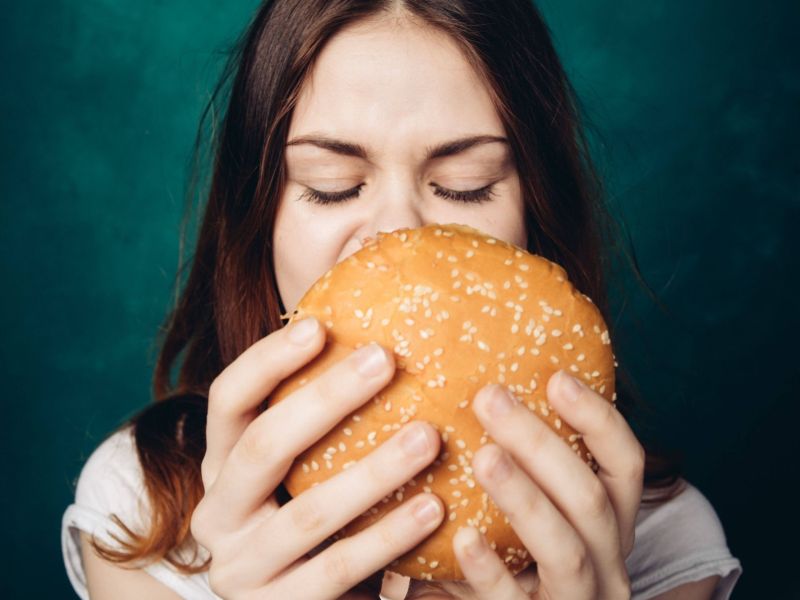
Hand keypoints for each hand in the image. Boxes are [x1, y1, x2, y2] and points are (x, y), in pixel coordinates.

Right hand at [190, 317, 445, 598]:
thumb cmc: (314, 517)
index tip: (320, 326)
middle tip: (384, 360)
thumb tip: (375, 335)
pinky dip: (388, 537)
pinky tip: (433, 507)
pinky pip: (339, 568)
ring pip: (308, 513)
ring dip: (373, 472)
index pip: (227, 399)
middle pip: (262, 447)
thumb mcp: (302, 468)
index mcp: (220, 466)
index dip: (267, 359)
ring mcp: (242, 569)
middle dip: (325, 400)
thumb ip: (320, 421)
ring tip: (429, 436)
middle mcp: (217, 515)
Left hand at [449, 371, 643, 598]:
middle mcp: (607, 563)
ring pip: (565, 550)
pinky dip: (490, 569)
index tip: (557, 377)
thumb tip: (479, 391)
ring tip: (483, 456)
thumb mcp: (534, 515)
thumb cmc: (516, 562)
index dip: (598, 419)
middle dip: (540, 444)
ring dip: (525, 498)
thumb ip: (523, 465)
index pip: (625, 464)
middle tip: (489, 398)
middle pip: (590, 499)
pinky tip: (463, 535)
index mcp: (610, 524)